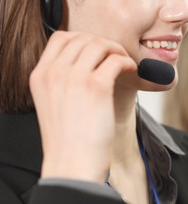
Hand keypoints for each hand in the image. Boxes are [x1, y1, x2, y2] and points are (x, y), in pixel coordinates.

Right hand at [30, 31, 136, 182]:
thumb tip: (89, 65)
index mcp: (40, 75)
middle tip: (116, 56)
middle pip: (83, 38)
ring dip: (118, 51)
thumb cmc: (68, 141)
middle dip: (104, 44)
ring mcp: (74, 78)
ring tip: (125, 64)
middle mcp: (54, 72)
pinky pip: (116, 61)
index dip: (83, 39)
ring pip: (101, 45)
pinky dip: (128, 63)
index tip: (98, 51)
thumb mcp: (54, 105)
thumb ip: (63, 82)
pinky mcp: (96, 88)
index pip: (61, 38)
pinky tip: (132, 71)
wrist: (72, 165)